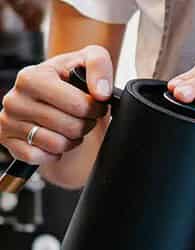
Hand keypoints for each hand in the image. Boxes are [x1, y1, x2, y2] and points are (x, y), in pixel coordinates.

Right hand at [0, 45, 112, 164]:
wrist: (52, 99)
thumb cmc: (70, 81)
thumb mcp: (88, 61)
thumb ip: (98, 65)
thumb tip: (101, 92)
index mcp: (31, 77)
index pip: (78, 105)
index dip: (95, 109)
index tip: (94, 105)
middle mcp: (14, 98)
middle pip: (71, 127)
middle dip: (85, 125)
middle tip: (81, 117)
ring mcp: (8, 121)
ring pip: (58, 145)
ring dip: (71, 140)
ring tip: (68, 127)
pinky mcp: (8, 141)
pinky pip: (40, 158)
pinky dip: (53, 153)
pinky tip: (53, 138)